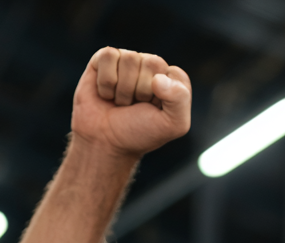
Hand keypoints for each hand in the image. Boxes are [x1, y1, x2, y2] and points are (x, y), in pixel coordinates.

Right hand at [72, 47, 190, 157]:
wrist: (106, 144)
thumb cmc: (139, 134)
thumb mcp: (172, 125)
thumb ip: (180, 100)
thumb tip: (158, 78)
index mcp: (172, 79)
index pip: (173, 73)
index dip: (162, 96)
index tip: (153, 111)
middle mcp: (151, 66)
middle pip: (151, 62)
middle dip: (141, 91)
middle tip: (134, 107)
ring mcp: (127, 61)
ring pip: (129, 59)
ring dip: (122, 90)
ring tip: (120, 102)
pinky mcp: (104, 60)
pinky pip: (108, 56)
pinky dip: (105, 81)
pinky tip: (106, 94)